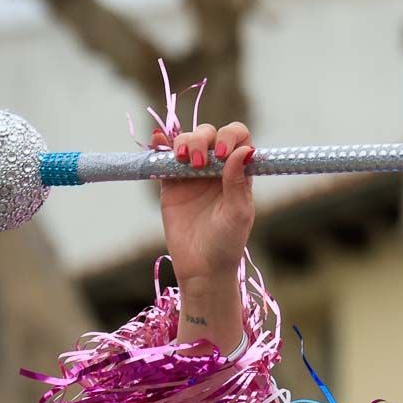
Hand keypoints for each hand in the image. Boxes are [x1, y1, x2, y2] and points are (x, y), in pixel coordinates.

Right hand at [152, 122, 255, 352]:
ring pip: (187, 141)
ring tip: (183, 161)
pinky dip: (160, 146)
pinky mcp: (170, 183)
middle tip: (198, 163)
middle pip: (209, 135)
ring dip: (183, 142)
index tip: (221, 153)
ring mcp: (192, 174)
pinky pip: (164, 158)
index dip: (230, 136)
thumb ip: (238, 182)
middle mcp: (216, 169)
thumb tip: (245, 151)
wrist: (201, 268)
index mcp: (238, 173)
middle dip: (202, 140)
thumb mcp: (238, 213)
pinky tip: (158, 143)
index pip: (239, 139)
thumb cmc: (227, 243)